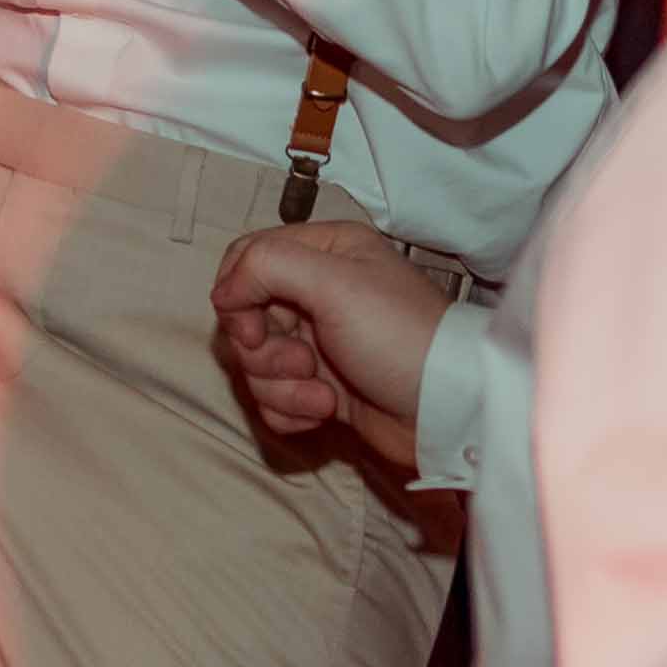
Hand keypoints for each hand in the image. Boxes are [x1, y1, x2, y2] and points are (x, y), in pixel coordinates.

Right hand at [214, 220, 453, 477]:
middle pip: (244, 317)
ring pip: (255, 364)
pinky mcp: (321, 388)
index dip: (237, 296)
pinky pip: (273, 400)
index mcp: (325, 252)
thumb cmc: (397, 336)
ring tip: (324, 397)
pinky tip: (326, 413)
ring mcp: (319, 343)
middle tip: (303, 363)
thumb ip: (267, 267)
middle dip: (263, 351)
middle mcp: (318, 293)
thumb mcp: (335, 283)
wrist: (445, 410)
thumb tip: (221, 293)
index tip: (251, 328)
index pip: (247, 259)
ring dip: (280, 387)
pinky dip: (291, 411)